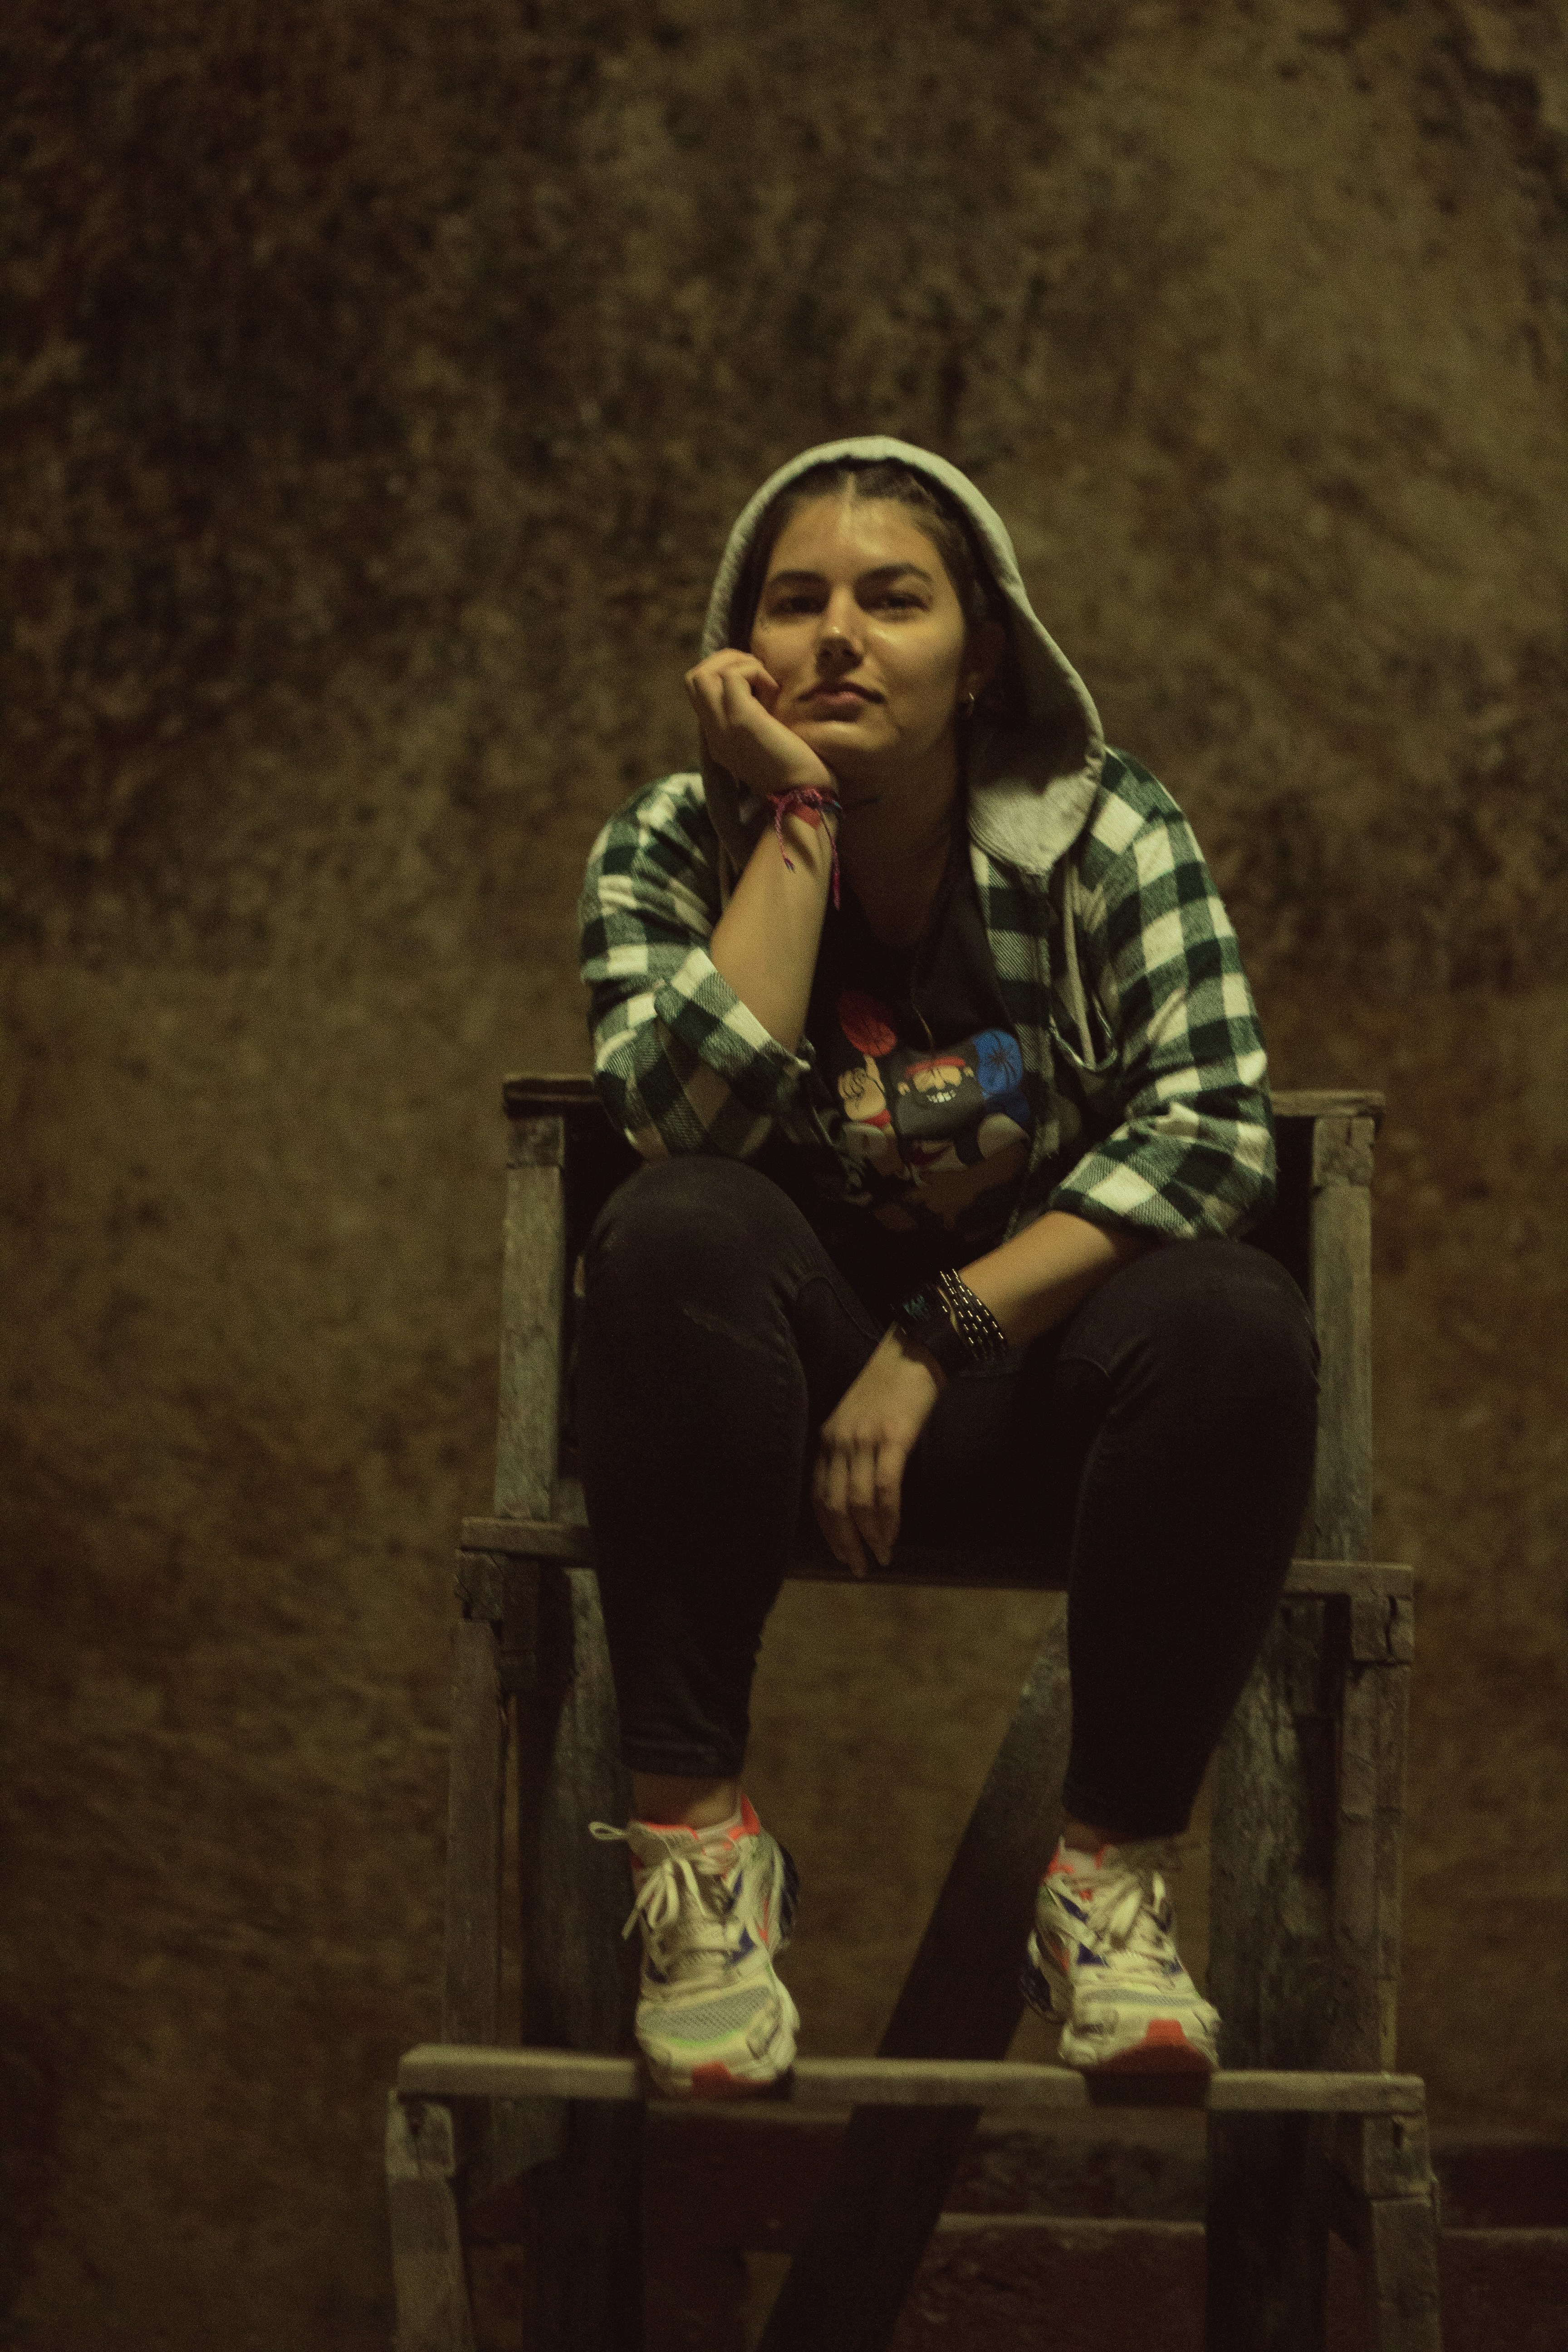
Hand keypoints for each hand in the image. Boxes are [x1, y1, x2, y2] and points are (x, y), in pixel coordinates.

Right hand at [684, 649, 837, 800]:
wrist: (805, 796)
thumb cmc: (797, 769)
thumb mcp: (766, 739)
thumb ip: (754, 717)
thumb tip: (762, 685)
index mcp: (717, 738)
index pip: (699, 693)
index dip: (723, 673)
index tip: (755, 681)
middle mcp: (712, 733)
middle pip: (693, 678)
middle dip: (724, 661)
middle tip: (756, 671)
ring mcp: (722, 726)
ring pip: (701, 674)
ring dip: (735, 664)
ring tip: (763, 679)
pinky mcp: (740, 720)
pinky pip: (730, 676)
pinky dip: (753, 671)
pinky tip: (774, 690)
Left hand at [812, 1329, 943, 1576]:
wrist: (916, 1352)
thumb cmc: (891, 1387)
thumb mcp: (858, 1419)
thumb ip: (852, 1452)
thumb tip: (857, 1496)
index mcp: (828, 1439)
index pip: (818, 1496)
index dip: (828, 1531)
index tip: (841, 1554)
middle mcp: (839, 1442)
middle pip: (833, 1506)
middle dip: (844, 1543)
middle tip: (858, 1568)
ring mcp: (864, 1440)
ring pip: (858, 1503)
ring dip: (869, 1537)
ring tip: (880, 1558)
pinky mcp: (893, 1439)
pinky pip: (885, 1490)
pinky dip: (888, 1519)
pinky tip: (892, 1535)